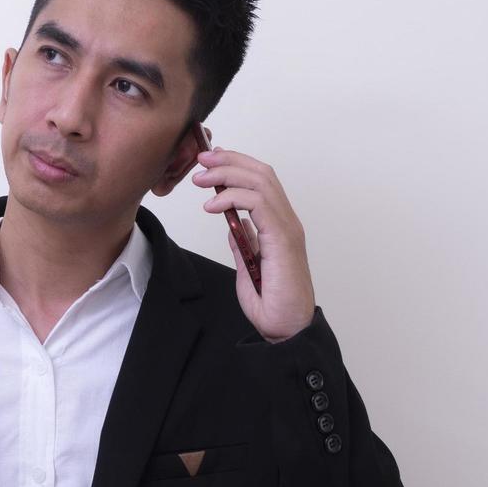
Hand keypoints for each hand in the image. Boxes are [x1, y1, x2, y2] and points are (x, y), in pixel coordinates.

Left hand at [190, 144, 316, 342]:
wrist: (285, 328)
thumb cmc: (271, 303)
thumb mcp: (248, 266)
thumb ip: (244, 243)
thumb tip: (234, 225)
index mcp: (278, 225)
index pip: (261, 181)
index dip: (237, 164)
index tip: (210, 161)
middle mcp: (286, 221)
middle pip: (262, 173)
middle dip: (229, 160)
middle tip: (201, 158)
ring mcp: (287, 228)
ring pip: (260, 182)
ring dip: (227, 174)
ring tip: (201, 180)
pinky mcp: (282, 239)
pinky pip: (258, 204)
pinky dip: (232, 198)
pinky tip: (211, 206)